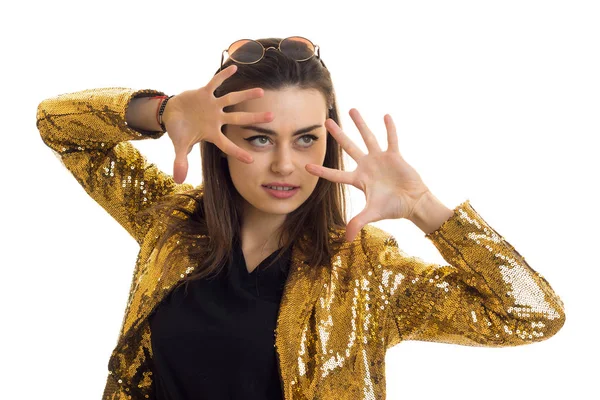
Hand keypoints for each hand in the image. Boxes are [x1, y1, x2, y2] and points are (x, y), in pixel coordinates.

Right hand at [163, 65, 273, 183]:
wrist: (172, 113)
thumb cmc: (179, 131)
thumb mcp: (179, 146)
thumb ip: (181, 161)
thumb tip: (178, 180)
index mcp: (212, 133)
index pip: (226, 145)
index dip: (237, 152)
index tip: (251, 160)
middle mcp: (216, 119)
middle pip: (238, 119)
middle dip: (254, 119)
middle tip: (273, 118)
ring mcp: (212, 106)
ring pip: (231, 99)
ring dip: (245, 95)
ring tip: (261, 91)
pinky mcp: (204, 93)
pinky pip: (215, 83)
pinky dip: (223, 76)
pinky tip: (235, 67)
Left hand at [305, 109, 430, 241]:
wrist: (413, 203)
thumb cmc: (392, 208)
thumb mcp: (372, 214)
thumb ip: (358, 223)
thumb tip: (347, 240)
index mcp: (358, 180)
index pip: (335, 174)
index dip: (322, 170)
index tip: (306, 165)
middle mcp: (366, 166)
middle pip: (348, 147)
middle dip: (337, 134)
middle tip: (325, 121)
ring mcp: (380, 159)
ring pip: (367, 137)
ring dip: (360, 124)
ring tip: (351, 109)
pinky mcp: (395, 155)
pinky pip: (391, 139)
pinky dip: (389, 128)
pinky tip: (385, 116)